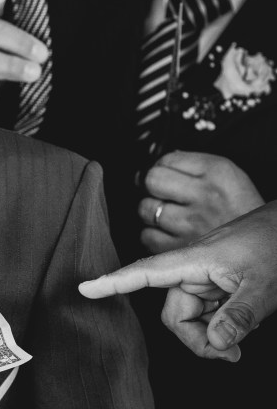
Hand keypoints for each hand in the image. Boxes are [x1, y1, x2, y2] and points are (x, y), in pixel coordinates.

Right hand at [79, 200, 276, 360]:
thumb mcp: (265, 285)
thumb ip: (239, 316)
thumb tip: (215, 343)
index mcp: (196, 261)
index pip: (145, 272)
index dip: (113, 282)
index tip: (84, 289)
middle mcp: (194, 269)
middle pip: (175, 314)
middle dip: (198, 339)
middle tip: (232, 353)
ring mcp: (205, 277)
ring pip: (192, 317)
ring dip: (213, 333)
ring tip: (246, 334)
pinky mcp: (216, 284)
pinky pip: (207, 311)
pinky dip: (221, 323)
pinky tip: (245, 321)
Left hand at [138, 150, 263, 252]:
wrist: (262, 244)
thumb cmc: (241, 210)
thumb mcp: (229, 175)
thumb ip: (196, 165)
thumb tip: (164, 161)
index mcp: (217, 172)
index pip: (166, 160)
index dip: (163, 167)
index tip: (168, 174)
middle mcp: (204, 195)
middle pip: (152, 180)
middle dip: (155, 186)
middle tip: (165, 194)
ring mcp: (191, 223)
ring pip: (146, 209)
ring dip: (152, 212)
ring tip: (170, 214)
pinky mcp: (182, 248)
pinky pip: (148, 237)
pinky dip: (153, 236)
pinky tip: (168, 233)